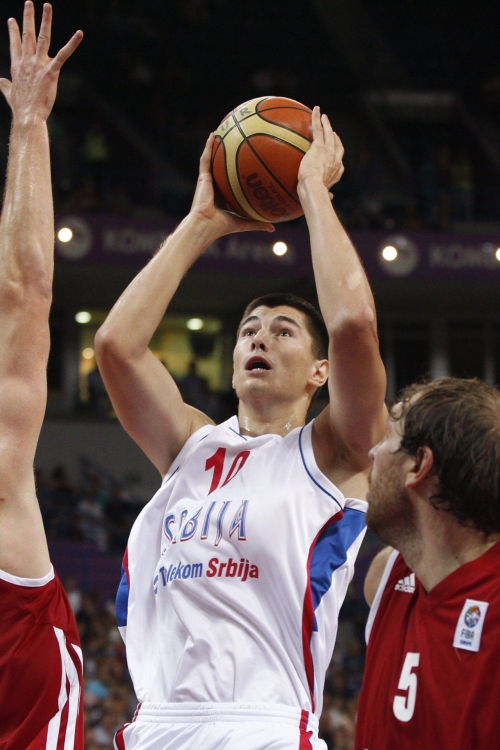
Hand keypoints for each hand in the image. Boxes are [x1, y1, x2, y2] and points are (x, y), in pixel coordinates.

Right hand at [0, 2, 82, 122]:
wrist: (28, 116)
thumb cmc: (20, 107)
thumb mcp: (9, 93)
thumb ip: (4, 85)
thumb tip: (0, 81)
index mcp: (17, 66)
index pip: (15, 44)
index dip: (13, 31)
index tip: (12, 20)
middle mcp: (26, 61)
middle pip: (27, 35)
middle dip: (28, 17)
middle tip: (29, 3)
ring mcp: (39, 65)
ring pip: (43, 37)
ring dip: (45, 20)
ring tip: (47, 6)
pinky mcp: (51, 72)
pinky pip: (63, 54)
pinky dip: (72, 43)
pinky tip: (79, 33)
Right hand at [190, 133, 274, 237]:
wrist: (206, 225)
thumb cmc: (221, 226)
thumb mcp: (244, 222)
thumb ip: (257, 223)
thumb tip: (273, 228)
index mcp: (222, 195)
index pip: (230, 180)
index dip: (236, 171)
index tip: (245, 161)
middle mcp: (214, 186)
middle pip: (221, 166)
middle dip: (226, 154)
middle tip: (235, 140)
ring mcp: (207, 181)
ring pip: (211, 159)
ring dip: (215, 145)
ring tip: (222, 131)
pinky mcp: (202, 177)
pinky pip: (205, 159)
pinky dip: (207, 146)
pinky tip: (213, 134)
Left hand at [297, 106, 344, 193]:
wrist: (313, 188)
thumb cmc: (315, 194)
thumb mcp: (323, 195)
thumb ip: (327, 194)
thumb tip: (330, 198)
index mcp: (337, 172)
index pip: (339, 162)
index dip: (338, 155)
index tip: (335, 152)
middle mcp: (335, 159)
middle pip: (337, 144)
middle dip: (335, 137)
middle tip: (333, 131)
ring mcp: (328, 151)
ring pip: (329, 133)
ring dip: (327, 124)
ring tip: (324, 117)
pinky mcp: (318, 146)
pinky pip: (318, 129)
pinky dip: (317, 118)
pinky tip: (315, 110)